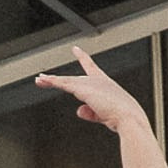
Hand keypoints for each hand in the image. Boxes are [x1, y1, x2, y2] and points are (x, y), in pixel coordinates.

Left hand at [32, 46, 147, 134]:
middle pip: (72, 78)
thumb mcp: (103, 115)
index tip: (76, 49)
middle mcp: (97, 80)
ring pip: (65, 81)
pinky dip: (53, 82)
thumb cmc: (122, 117)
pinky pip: (64, 84)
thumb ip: (90, 112)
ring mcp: (90, 83)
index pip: (91, 67)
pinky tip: (43, 81)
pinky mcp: (83, 89)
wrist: (128, 117)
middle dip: (57, 79)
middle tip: (43, 78)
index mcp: (105, 83)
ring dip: (51, 81)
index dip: (82, 57)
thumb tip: (78, 110)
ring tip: (39, 80)